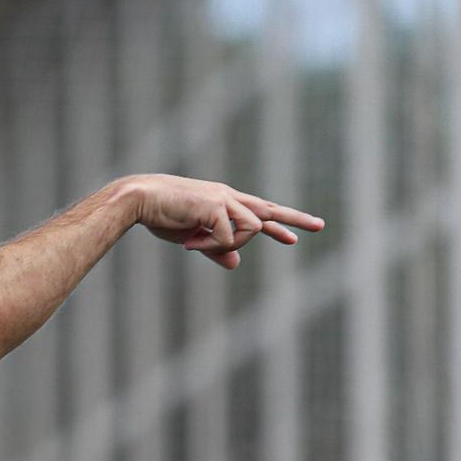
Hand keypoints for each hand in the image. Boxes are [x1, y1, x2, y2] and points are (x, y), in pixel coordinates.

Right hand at [128, 174, 323, 268]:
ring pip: (251, 228)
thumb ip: (215, 250)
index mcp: (224, 201)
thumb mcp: (192, 237)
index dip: (278, 225)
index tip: (294, 236)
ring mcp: (224, 199)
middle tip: (319, 226)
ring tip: (192, 246)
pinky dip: (209, 247)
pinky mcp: (216, 206)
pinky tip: (188, 244)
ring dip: (226, 244)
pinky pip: (227, 237)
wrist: (140, 199)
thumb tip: (236, 263)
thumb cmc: (160, 215)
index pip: (259, 211)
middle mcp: (229, 197)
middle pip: (269, 210)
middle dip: (294, 220)